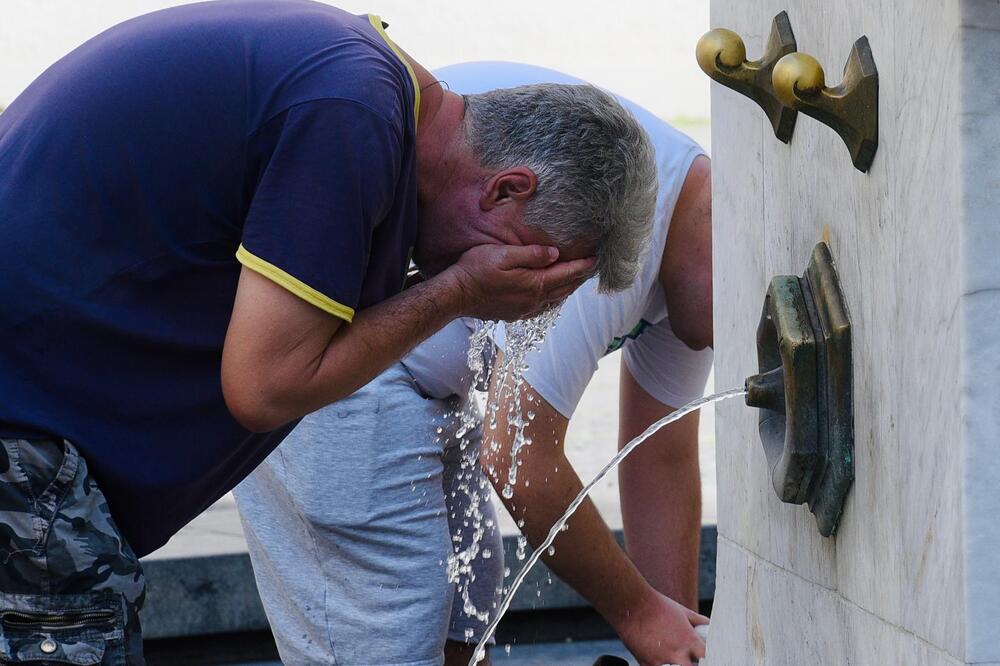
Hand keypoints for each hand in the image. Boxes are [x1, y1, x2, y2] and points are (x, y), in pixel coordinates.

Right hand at [443, 244, 595, 320]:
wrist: (456, 295)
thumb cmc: (476, 270)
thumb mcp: (504, 254)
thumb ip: (531, 254)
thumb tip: (554, 254)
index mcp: (534, 284)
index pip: (566, 273)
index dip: (582, 265)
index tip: (595, 258)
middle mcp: (534, 300)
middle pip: (565, 288)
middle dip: (579, 277)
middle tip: (591, 267)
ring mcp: (526, 310)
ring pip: (556, 299)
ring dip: (568, 288)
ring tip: (576, 278)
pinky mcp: (516, 314)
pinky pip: (543, 307)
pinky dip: (554, 298)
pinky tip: (554, 294)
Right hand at [613, 590, 707, 665]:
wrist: (632, 604)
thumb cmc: (658, 605)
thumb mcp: (683, 611)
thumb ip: (699, 621)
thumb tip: (710, 626)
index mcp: (689, 640)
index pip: (708, 657)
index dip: (709, 657)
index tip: (705, 656)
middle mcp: (677, 653)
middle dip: (694, 665)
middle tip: (690, 659)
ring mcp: (662, 660)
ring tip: (675, 661)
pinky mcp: (647, 663)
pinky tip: (661, 660)